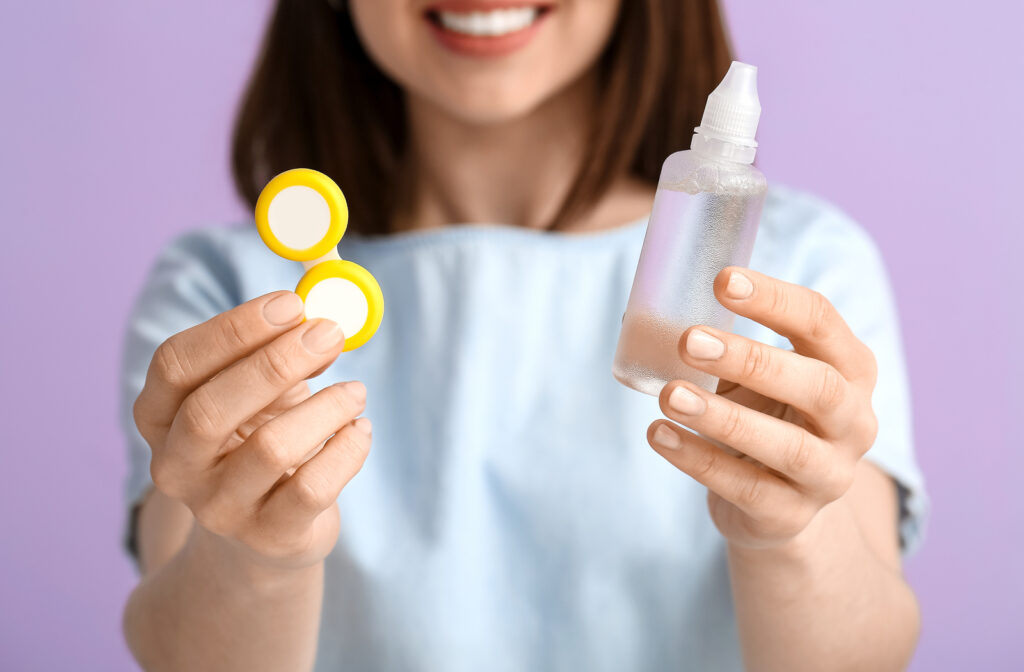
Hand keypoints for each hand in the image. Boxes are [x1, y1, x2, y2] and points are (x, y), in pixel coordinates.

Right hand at [132, 291, 370, 570]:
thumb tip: (326, 309)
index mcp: (159, 417)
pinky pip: (312, 487)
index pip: (175, 365)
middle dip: (277, 363)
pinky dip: (347, 449)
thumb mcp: (260, 390)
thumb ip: (282, 345)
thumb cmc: (262, 438)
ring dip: (326, 407)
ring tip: (355, 391)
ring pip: (271, 449)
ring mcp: (219, 509)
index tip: (290, 303)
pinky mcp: (269, 537)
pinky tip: (360, 429)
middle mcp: (176, 466)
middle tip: (330, 332)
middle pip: (212, 408)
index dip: (232, 329)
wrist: (268, 533)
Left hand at [647, 267, 878, 550]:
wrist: (783, 505)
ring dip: (723, 416)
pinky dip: (698, 459)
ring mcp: (828, 474)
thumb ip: (720, 344)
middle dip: (751, 359)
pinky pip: (745, 488)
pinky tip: (660, 434)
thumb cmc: (766, 416)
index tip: (721, 279)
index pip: (821, 321)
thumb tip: (637, 314)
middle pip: (816, 385)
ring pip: (786, 445)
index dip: (774, 299)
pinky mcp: (791, 515)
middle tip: (689, 340)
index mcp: (849, 368)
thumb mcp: (758, 376)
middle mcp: (853, 421)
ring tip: (669, 394)